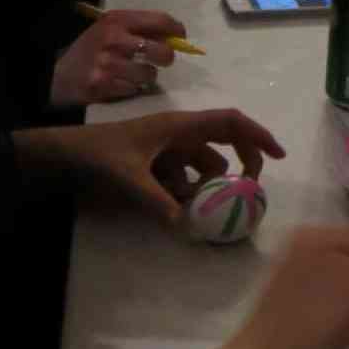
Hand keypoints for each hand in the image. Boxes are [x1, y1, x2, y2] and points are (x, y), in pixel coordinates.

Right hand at [48, 3, 189, 108]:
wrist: (58, 74)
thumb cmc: (91, 49)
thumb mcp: (110, 29)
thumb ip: (138, 29)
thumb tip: (175, 36)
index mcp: (117, 20)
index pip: (159, 20)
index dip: (176, 29)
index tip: (180, 36)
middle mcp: (114, 40)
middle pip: (161, 51)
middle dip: (166, 57)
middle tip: (161, 59)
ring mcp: (109, 65)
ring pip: (150, 74)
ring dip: (147, 76)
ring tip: (136, 74)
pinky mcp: (104, 86)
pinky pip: (135, 90)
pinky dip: (133, 89)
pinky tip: (121, 84)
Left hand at [64, 107, 283, 228]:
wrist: (69, 155)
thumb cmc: (101, 155)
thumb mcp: (129, 178)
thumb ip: (157, 202)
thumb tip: (186, 226)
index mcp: (180, 126)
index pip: (230, 122)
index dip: (258, 135)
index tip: (279, 155)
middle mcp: (180, 134)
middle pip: (225, 143)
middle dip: (240, 164)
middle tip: (247, 191)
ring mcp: (170, 149)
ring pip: (204, 166)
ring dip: (206, 186)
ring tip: (196, 208)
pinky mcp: (159, 163)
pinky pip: (185, 177)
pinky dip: (187, 192)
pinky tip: (171, 207)